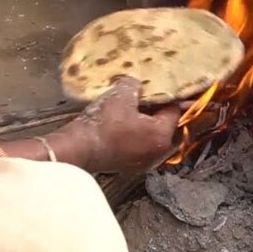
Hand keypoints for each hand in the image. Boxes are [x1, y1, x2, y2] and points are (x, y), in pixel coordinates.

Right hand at [62, 76, 179, 172]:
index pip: (174, 110)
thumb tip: (136, 85)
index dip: (166, 95)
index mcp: (162, 135)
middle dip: (156, 110)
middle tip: (145, 96)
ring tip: (130, 108)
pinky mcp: (127, 167)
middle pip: (164, 125)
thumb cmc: (104, 123)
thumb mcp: (121, 95)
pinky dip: (133, 134)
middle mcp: (157, 152)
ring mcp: (143, 162)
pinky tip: (119, 123)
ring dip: (143, 123)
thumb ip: (134, 85)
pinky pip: (137, 146)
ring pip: (150, 136)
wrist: (78, 150)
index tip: (158, 85)